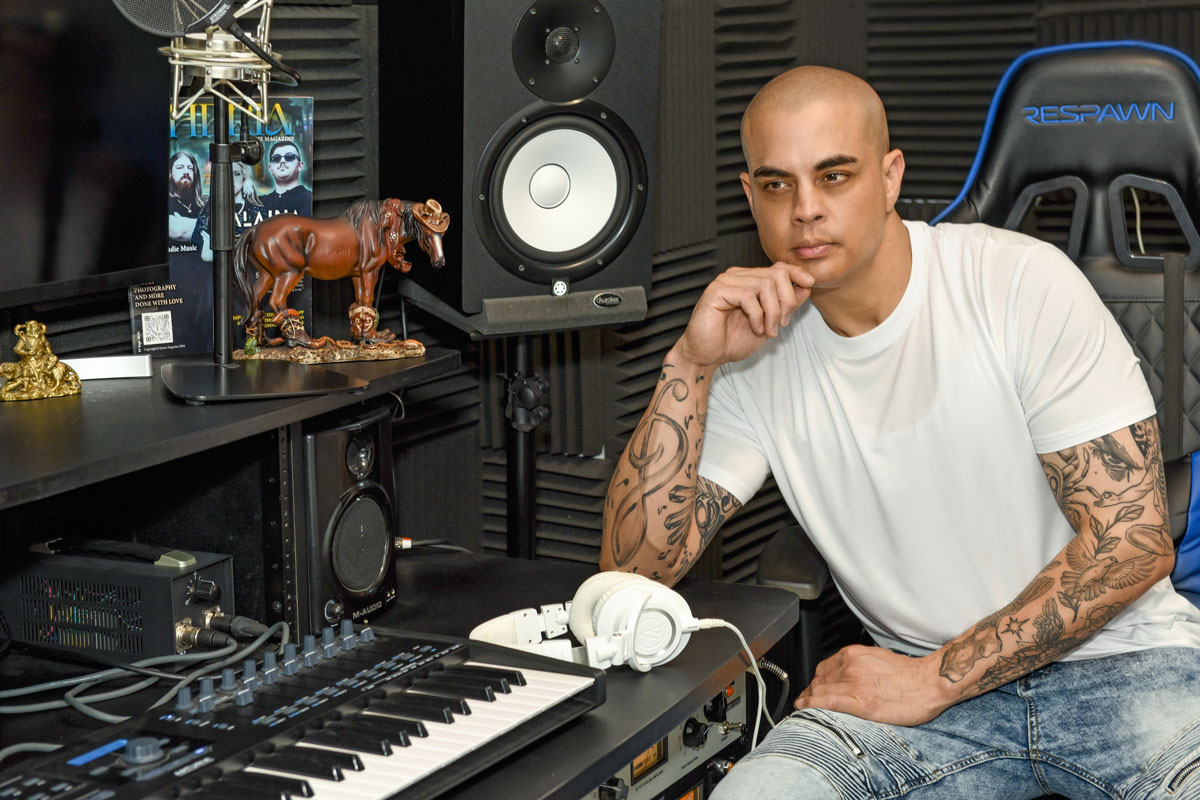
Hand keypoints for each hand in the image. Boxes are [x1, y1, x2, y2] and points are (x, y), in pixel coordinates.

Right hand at [675, 263, 813, 368]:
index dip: (796, 272)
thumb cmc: (732, 340)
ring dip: (773, 312)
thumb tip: (806, 287)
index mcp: (749, 280)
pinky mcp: (716, 291)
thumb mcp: (768, 322)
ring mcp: (726, 281)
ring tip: (768, 330)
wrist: (707, 356)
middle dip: (786, 301)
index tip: (810, 283)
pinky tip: (756, 328)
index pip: (778, 267)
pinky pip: (748, 296)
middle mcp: (737, 276)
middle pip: (776, 275)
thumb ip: (785, 305)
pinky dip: (758, 315)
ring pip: (765, 285)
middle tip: (782, 324)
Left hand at [794, 644, 951, 726]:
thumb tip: (846, 674)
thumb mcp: (877, 657)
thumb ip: (858, 664)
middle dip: (810, 691)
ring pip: (820, 691)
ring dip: (808, 700)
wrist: (930, 682)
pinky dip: (812, 705)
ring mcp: (854, 684)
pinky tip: (805, 708)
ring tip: (804, 707)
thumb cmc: (910, 673)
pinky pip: (828, 702)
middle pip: (819, 680)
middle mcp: (850, 666)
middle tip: (806, 701)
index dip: (814, 680)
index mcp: (854, 654)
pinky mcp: (862, 703)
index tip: (811, 688)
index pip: (823, 668)